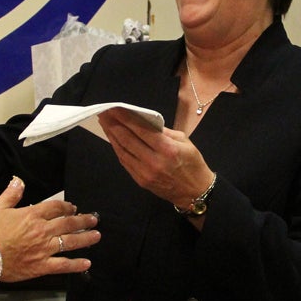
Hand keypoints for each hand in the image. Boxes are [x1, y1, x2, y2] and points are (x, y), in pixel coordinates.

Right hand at [0, 177, 99, 282]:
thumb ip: (11, 194)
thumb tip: (18, 181)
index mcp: (33, 216)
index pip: (56, 207)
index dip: (66, 206)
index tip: (73, 207)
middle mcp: (43, 231)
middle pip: (68, 223)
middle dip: (83, 220)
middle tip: (93, 219)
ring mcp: (44, 249)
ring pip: (71, 242)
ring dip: (85, 238)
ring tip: (96, 235)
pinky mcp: (42, 266)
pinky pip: (63, 265)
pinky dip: (76, 265)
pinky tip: (86, 263)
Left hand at [97, 108, 212, 213]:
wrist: (195, 192)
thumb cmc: (193, 164)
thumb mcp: (185, 142)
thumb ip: (164, 132)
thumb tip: (145, 122)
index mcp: (167, 149)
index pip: (141, 130)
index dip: (125, 118)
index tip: (115, 108)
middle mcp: (154, 161)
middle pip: (128, 140)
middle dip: (114, 125)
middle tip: (104, 113)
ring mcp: (145, 173)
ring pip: (123, 151)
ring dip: (112, 136)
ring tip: (105, 124)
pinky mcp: (140, 180)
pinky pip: (125, 162)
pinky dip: (118, 149)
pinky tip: (113, 140)